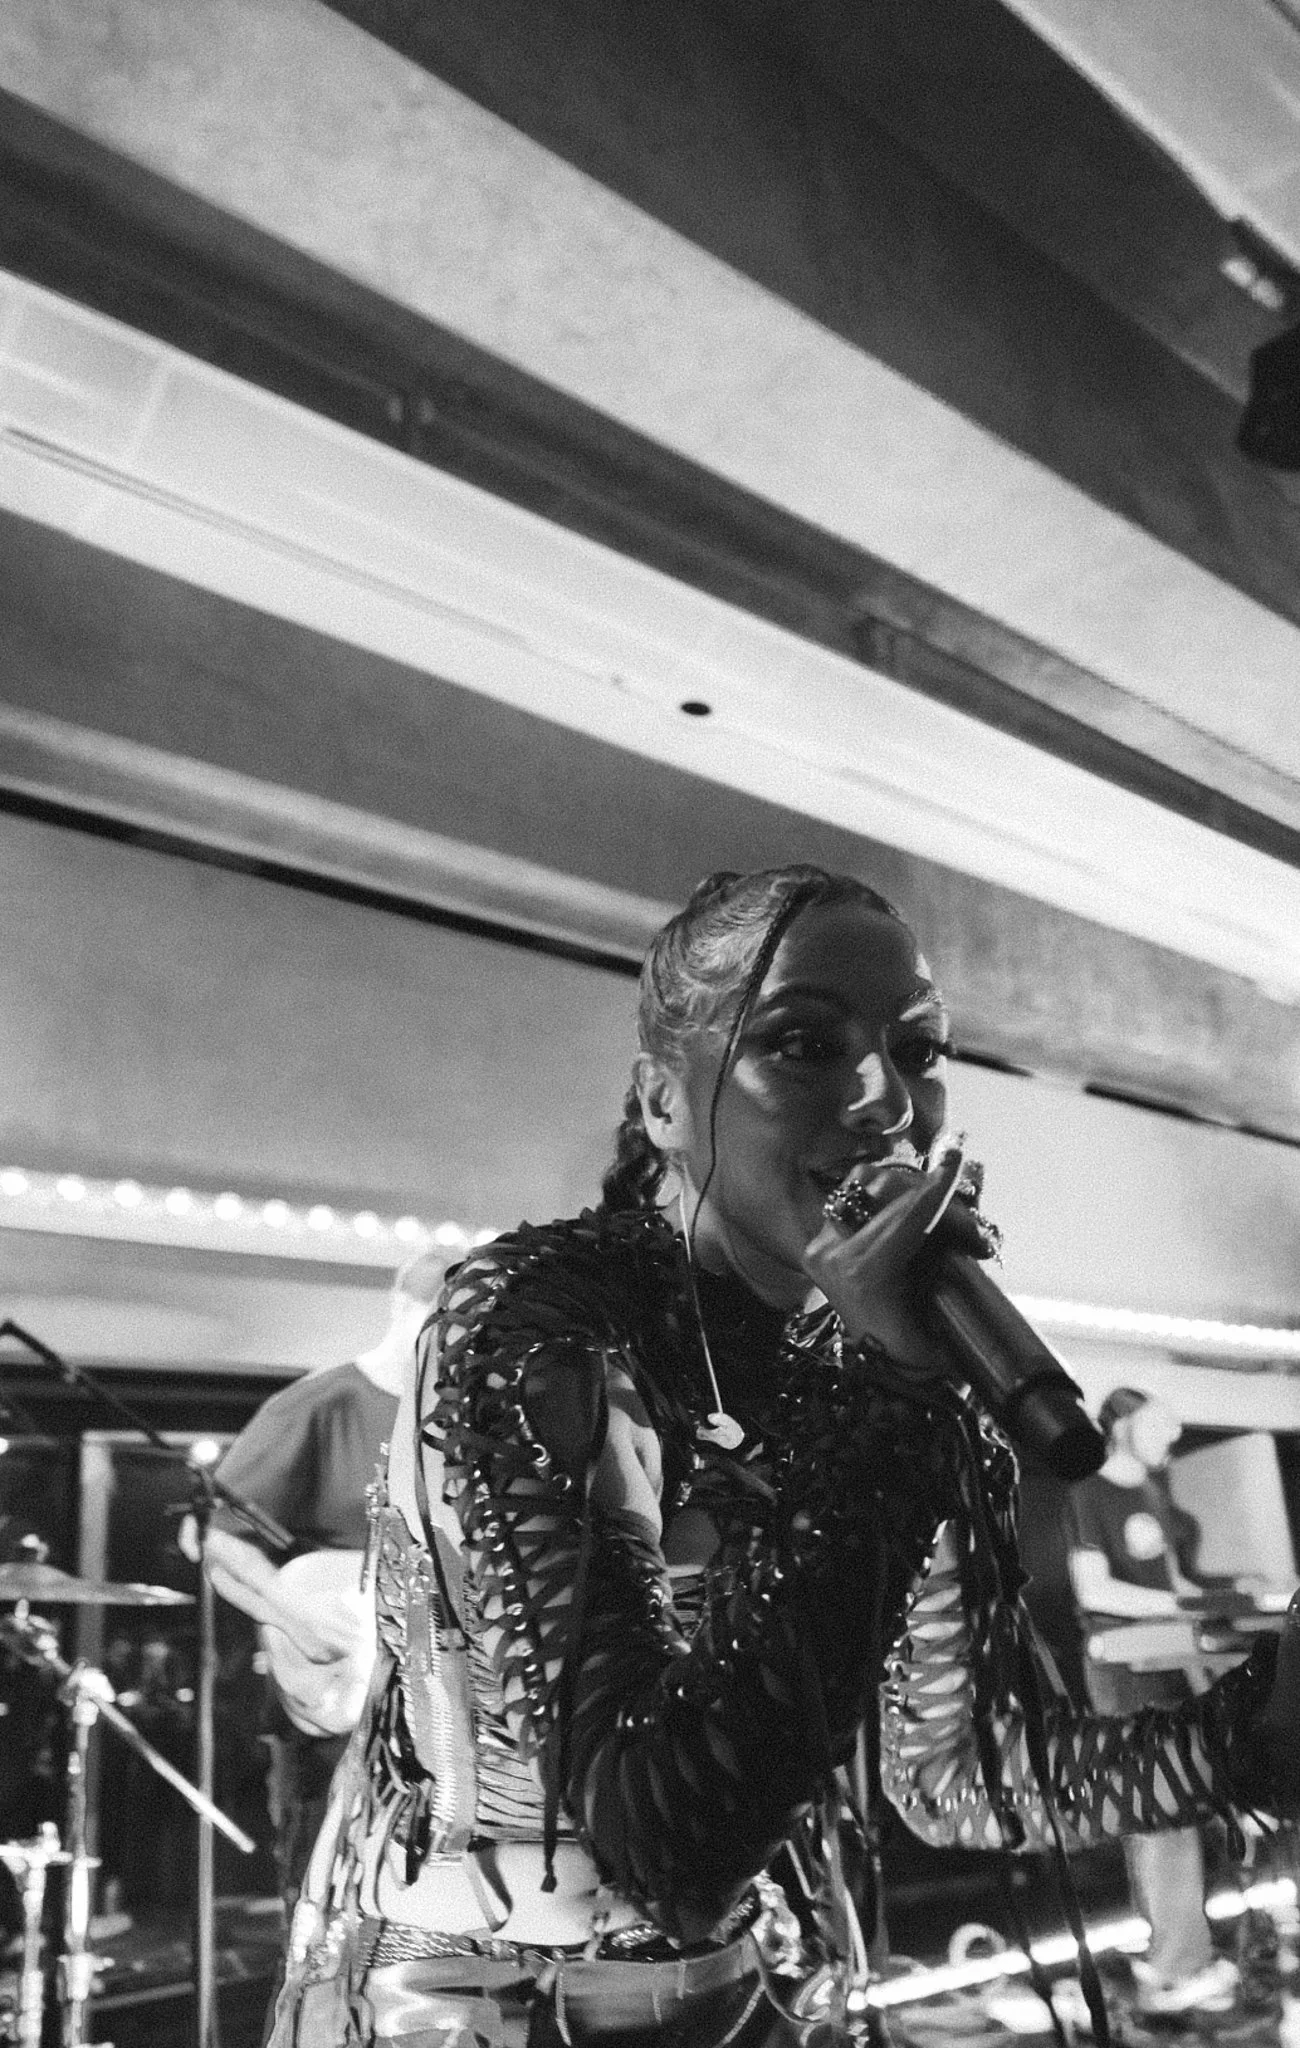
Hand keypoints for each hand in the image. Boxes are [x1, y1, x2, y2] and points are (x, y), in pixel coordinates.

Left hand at [803, 1148, 977, 1374]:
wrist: (885, 1373)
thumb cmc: (924, 1348)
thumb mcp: (947, 1300)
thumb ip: (953, 1245)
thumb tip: (968, 1190)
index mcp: (865, 1272)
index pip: (909, 1212)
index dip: (937, 1185)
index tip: (955, 1155)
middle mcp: (834, 1256)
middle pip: (888, 1192)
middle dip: (931, 1193)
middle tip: (962, 1215)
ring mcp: (820, 1249)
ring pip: (864, 1185)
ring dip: (903, 1187)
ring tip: (935, 1207)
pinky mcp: (816, 1246)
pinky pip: (849, 1198)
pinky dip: (880, 1195)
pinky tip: (906, 1206)